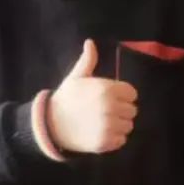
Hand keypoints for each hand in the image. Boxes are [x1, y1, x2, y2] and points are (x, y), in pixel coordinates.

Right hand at [47, 39, 137, 154]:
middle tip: (106, 111)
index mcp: (106, 89)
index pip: (132, 93)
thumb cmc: (67, 98)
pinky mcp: (105, 142)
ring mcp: (108, 126)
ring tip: (104, 122)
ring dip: (119, 125)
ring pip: (128, 125)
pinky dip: (114, 139)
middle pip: (132, 110)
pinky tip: (101, 133)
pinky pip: (121, 140)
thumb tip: (90, 42)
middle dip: (122, 110)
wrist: (51, 124)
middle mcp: (110, 107)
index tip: (112, 98)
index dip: (123, 95)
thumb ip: (88, 60)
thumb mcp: (76, 77)